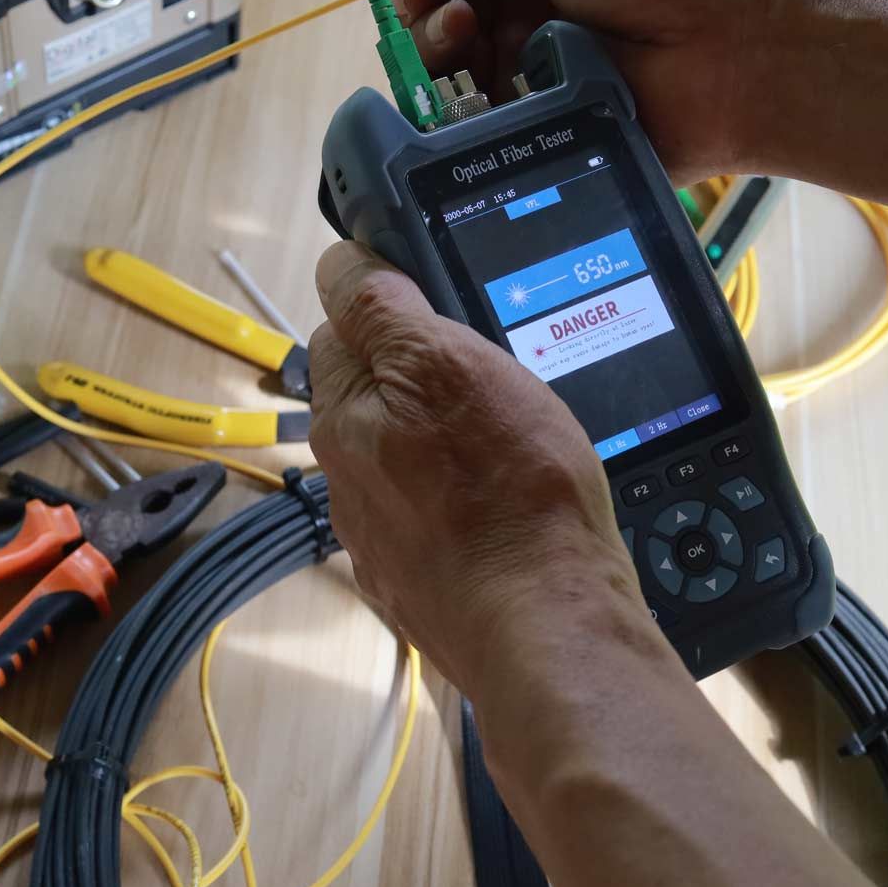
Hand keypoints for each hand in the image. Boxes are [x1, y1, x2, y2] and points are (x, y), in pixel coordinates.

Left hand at [307, 240, 654, 696]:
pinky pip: (436, 517)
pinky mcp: (424, 584)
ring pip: (406, 457)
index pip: (340, 328)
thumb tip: (340, 263)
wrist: (547, 622)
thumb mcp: (446, 362)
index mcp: (342, 417)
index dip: (389, 306)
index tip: (440, 306)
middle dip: (419, 375)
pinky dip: (464, 502)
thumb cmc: (507, 492)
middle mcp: (346, 481)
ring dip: (443, 440)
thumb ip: (382, 310)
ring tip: (509, 441)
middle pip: (373, 394)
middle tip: (490, 374)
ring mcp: (383, 539)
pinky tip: (508, 503)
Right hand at [320, 0, 802, 182]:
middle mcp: (524, 9)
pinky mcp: (535, 131)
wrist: (738, 47)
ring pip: (440, 67)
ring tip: (462, 36)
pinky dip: (456, 105)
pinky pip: (470, 125)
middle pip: (429, 6)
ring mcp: (527, 72)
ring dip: (433, 43)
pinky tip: (469, 86)